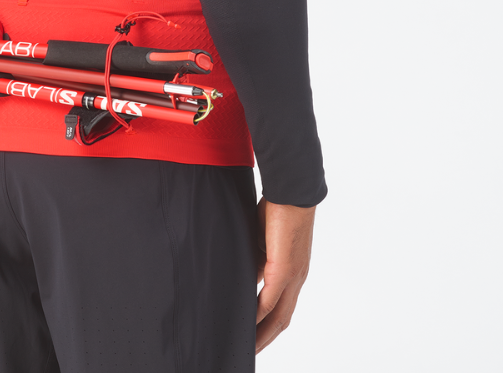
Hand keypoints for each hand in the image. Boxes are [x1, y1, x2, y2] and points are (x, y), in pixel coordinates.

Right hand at [255, 196, 315, 353]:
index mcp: (292, 271)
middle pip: (281, 320)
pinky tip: (246, 324)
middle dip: (265, 339)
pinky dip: (258, 315)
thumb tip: (247, 275)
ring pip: (278, 316)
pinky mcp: (284, 268)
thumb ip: (258, 260)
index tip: (253, 335)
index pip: (281, 306)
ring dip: (262, 334)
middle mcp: (296, 278)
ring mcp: (292, 275)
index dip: (268, 324)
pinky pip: (269, 300)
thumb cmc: (279, 208)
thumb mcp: (264, 240)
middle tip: (249, 353)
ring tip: (246, 347)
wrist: (292, 190)